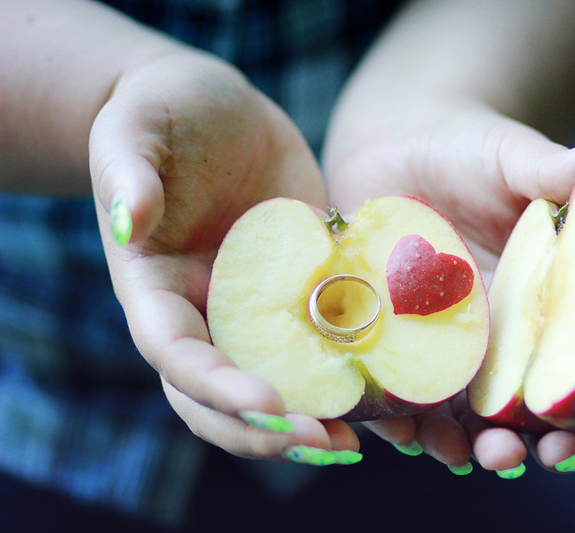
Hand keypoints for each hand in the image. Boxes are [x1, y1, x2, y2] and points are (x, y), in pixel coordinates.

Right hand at [89, 51, 360, 460]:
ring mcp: (256, 309)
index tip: (270, 404)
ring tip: (366, 442)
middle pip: (223, 399)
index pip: (177, 355)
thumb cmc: (164, 111)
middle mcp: (205, 312)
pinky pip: (323, 344)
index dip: (218, 387)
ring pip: (277, 386)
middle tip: (330, 444)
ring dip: (315, 422)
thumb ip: (128, 171)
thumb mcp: (134, 126)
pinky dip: (352, 375)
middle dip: (270, 431)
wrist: (215, 112)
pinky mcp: (302, 291)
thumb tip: (130, 222)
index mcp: (156, 288)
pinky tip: (395, 392)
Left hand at [324, 96, 574, 473]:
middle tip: (519, 455)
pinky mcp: (388, 334)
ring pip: (453, 411)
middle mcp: (493, 333)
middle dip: (522, 443)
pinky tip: (401, 431)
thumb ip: (560, 168)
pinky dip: (399, 416)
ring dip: (459, 444)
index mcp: (536, 303)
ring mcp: (439, 339)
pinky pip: (395, 386)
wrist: (396, 141)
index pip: (569, 368)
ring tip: (463, 456)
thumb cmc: (465, 149)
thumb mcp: (514, 157)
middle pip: (512, 407)